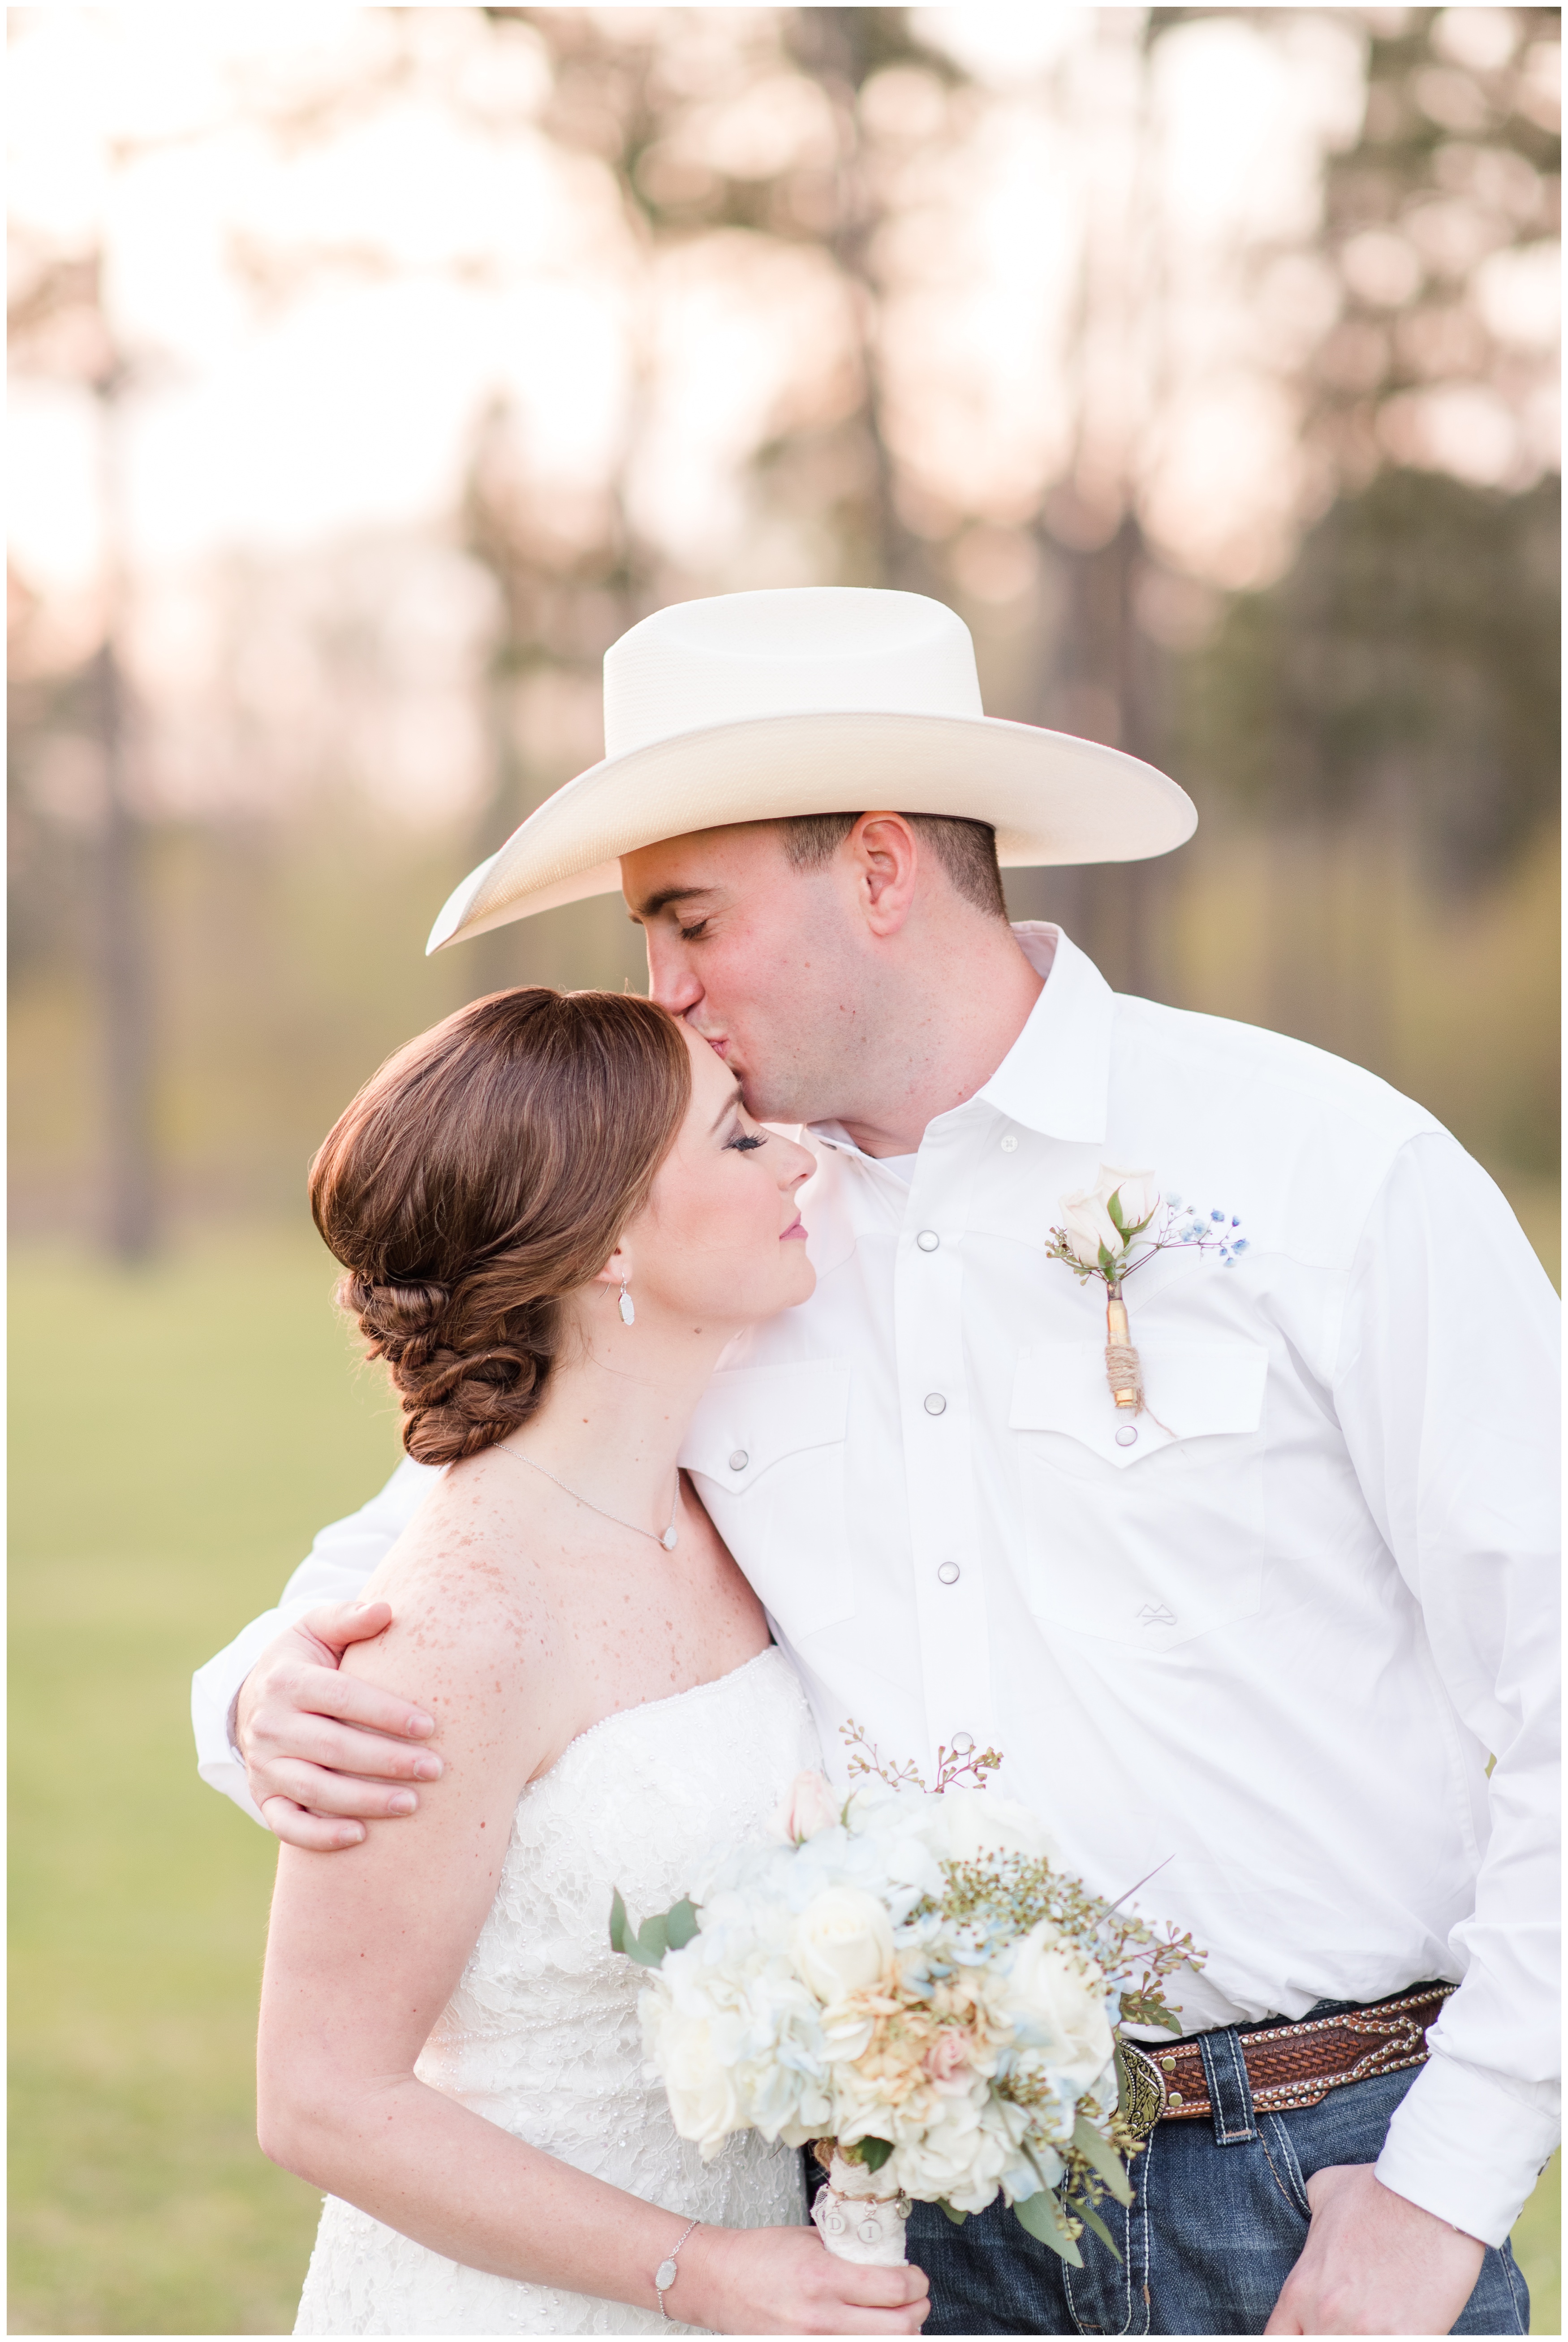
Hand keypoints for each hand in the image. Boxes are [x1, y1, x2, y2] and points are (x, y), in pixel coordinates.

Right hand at [234, 1601, 442, 1850]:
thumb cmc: (305, 1659)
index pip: (341, 1698)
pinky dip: (320, 1835)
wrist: (257, 1697)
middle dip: (388, 1761)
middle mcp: (270, 1725)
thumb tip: (386, 1609)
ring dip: (365, 1801)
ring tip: (411, 1804)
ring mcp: (264, 1765)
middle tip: (435, 1769)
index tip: (430, 1726)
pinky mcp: (264, 1796)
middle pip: (333, 1748)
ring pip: (315, 1790)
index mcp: (286, 1680)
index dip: (386, 1713)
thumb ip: (349, 1618)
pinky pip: (288, 1824)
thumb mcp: (318, 1629)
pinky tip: (360, 1836)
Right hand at [679, 2222, 928, 2334]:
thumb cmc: (760, 2254)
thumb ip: (849, 2251)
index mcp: (823, 2276)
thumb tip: (888, 2259)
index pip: (894, 2288)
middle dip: (918, 2311)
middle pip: (898, 2328)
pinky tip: (870, 2330)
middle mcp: (821, 2317)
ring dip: (900, 2333)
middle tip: (917, 2298)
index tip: (916, 2276)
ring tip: (898, 2317)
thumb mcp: (809, 2239)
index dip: (917, 2282)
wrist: (718, 2281)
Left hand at [1265, 2163, 1484, 2334]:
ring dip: (1364, 2336)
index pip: (1278, 2339)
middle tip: (1353, 2319)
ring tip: (1378, 2319)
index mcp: (1300, 2287)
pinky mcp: (1410, 2338)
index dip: (1295, 2337)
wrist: (1429, 2193)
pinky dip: (1398, 2339)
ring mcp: (1367, 2331)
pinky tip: (1404, 2327)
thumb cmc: (1376, 2188)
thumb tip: (1313, 2230)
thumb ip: (1310, 2224)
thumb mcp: (1322, 2192)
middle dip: (1329, 2334)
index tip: (1310, 2328)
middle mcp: (1326, 2315)